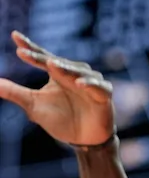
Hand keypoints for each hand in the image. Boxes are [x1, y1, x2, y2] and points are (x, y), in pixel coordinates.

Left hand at [0, 31, 114, 145]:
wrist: (84, 141)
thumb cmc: (62, 120)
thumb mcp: (34, 106)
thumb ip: (15, 93)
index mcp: (57, 73)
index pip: (42, 57)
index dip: (30, 47)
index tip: (14, 36)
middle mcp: (74, 74)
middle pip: (58, 62)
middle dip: (43, 58)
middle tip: (26, 52)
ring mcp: (91, 84)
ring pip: (79, 71)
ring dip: (66, 68)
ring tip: (52, 65)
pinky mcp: (104, 96)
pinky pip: (99, 87)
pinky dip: (90, 84)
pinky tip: (79, 84)